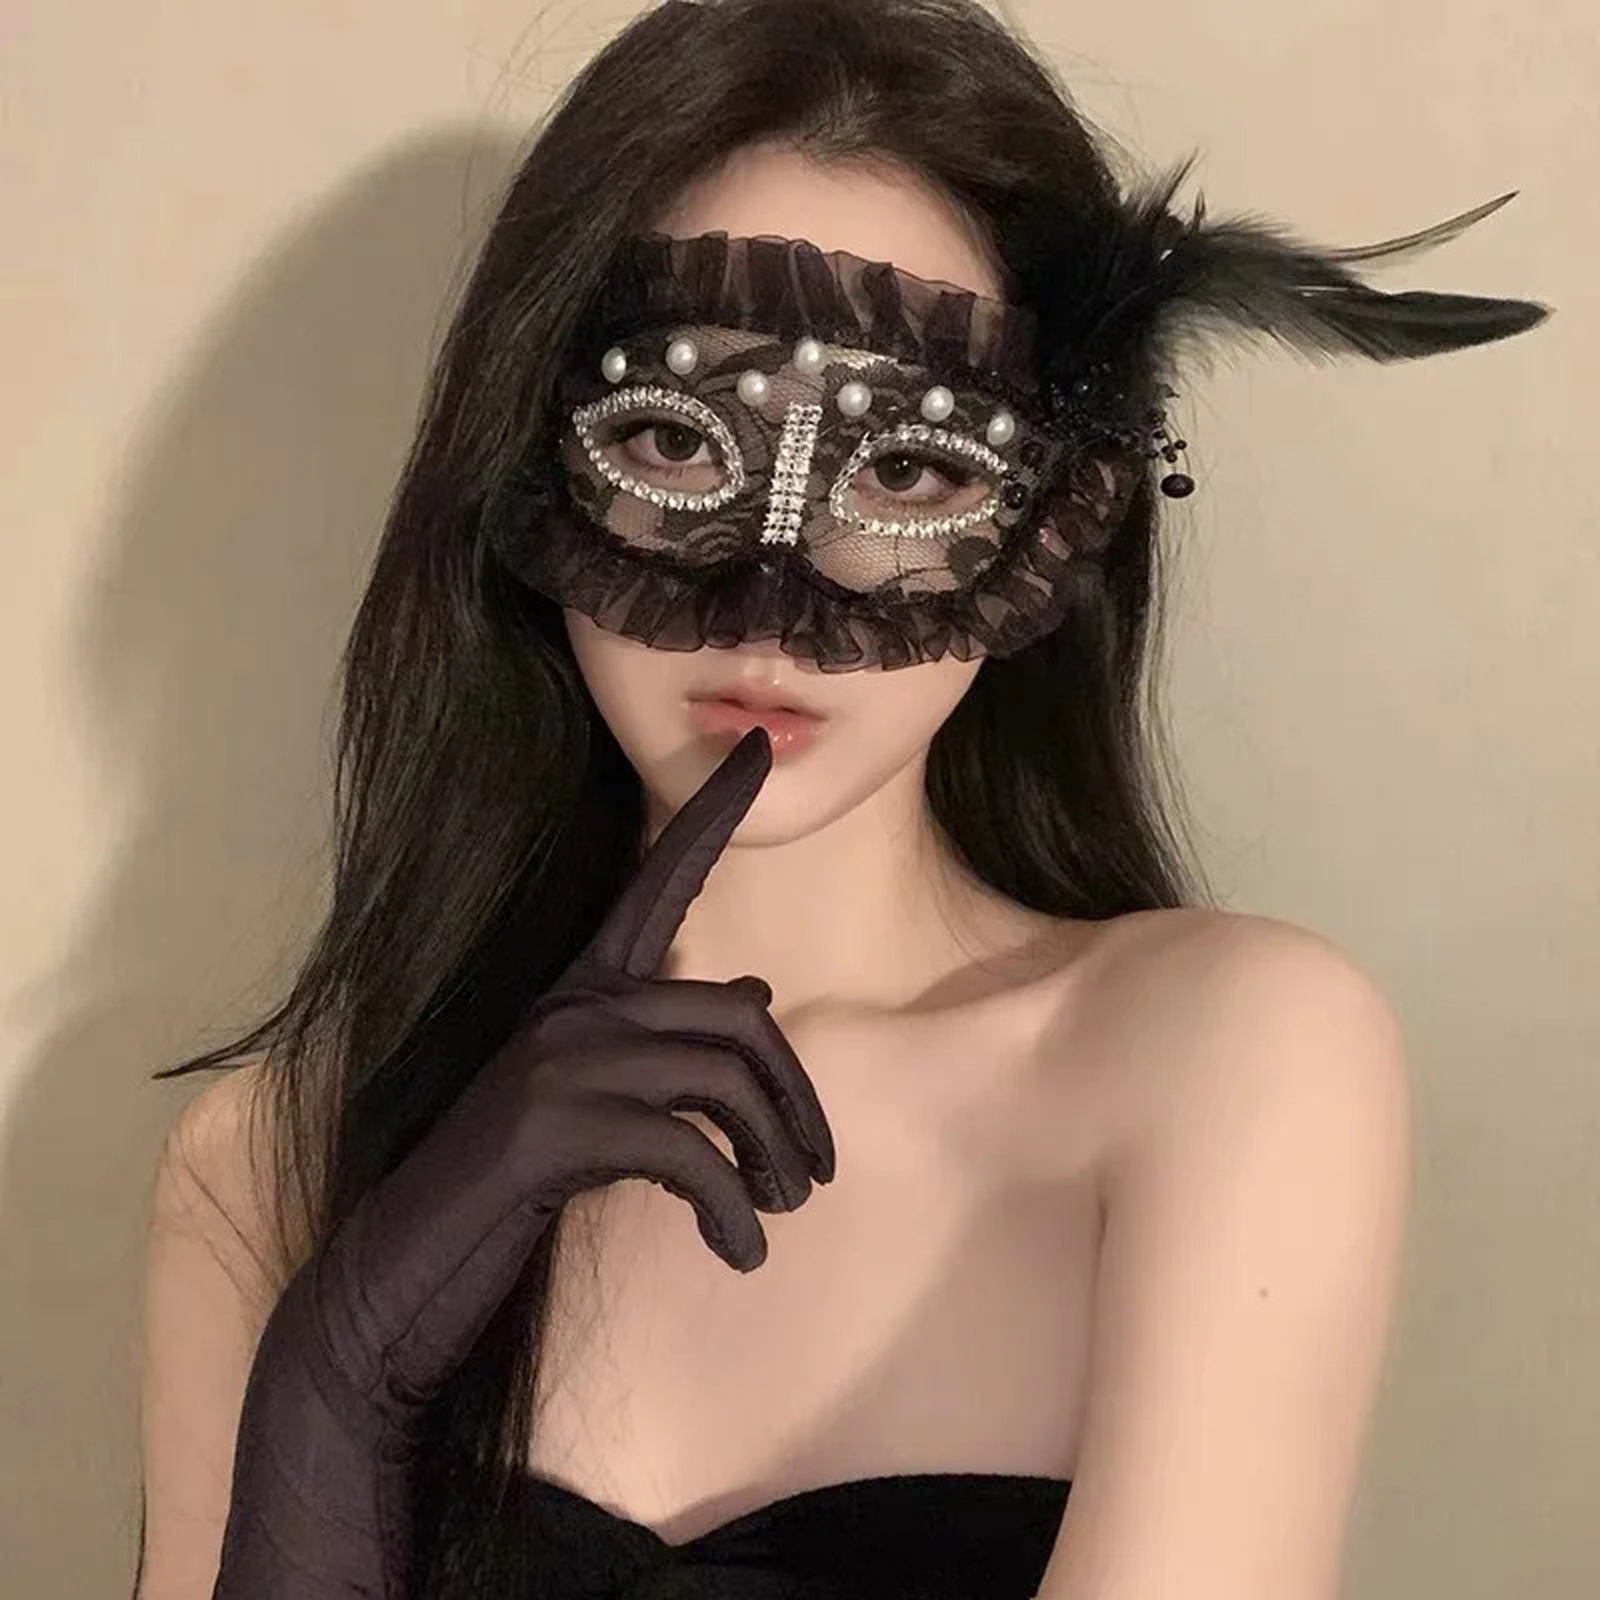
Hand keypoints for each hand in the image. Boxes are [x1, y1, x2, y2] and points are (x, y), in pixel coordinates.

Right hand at [212, 727, 833, 1596]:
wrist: (406, 1269)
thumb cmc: (509, 1185)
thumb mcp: (598, 1098)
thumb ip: (667, 1040)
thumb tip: (757, 988)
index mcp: (584, 991)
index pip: (660, 878)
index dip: (712, 813)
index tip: (760, 747)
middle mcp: (572, 1007)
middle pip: (735, 1016)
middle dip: (795, 1101)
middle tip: (815, 1173)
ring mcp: (557, 1063)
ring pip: (722, 1078)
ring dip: (773, 1156)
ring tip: (780, 1211)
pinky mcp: (550, 1129)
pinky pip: (688, 1151)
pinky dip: (732, 1208)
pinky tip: (741, 1253)